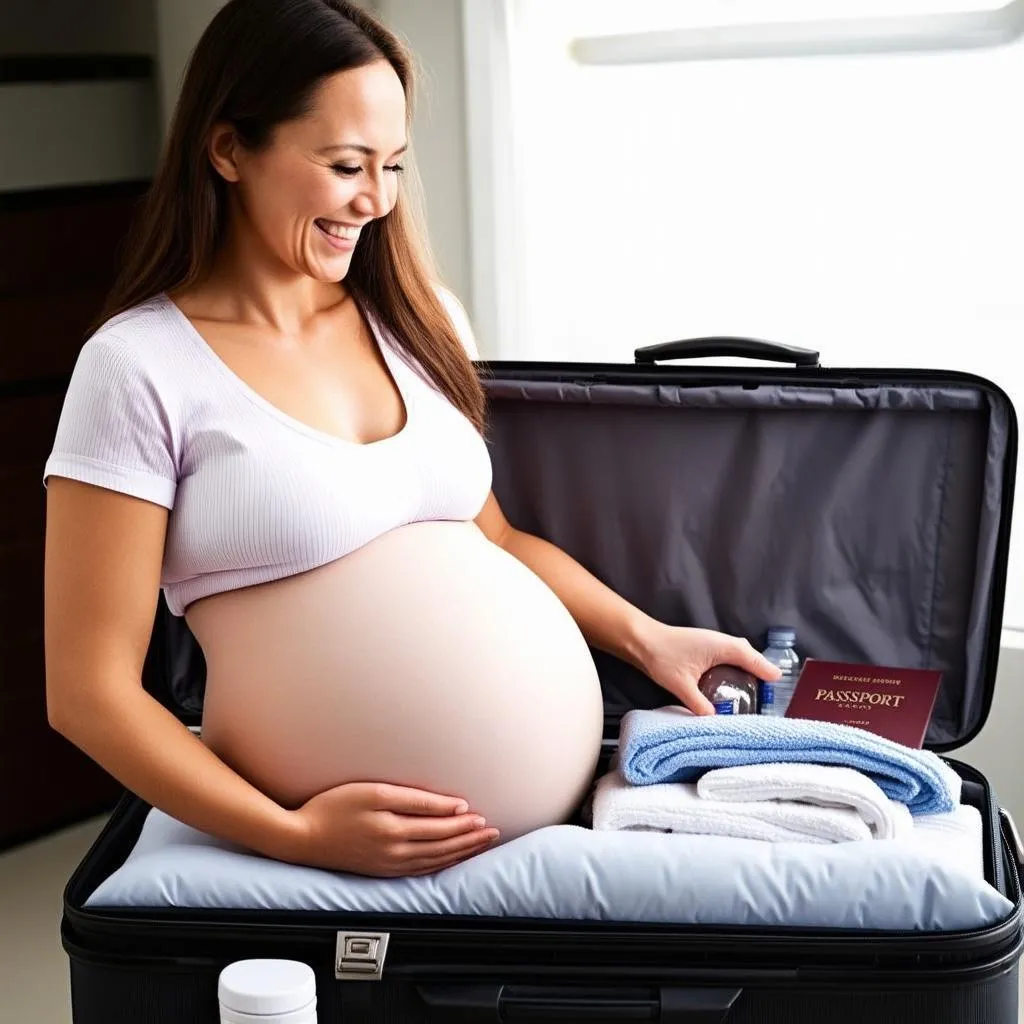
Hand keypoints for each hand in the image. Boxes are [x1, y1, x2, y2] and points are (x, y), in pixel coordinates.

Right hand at [284, 781, 499, 876]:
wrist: (300, 838)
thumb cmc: (333, 807)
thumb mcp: (374, 792)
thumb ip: (416, 800)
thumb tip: (452, 806)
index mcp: (396, 831)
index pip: (442, 828)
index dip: (465, 823)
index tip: (483, 816)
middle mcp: (396, 853)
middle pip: (444, 847)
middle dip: (471, 840)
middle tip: (492, 833)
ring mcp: (388, 865)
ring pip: (435, 862)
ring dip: (461, 853)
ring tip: (479, 846)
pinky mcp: (380, 871)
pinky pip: (420, 871)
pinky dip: (441, 865)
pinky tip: (449, 860)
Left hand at [635, 623, 782, 715]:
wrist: (641, 639)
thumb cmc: (661, 656)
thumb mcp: (681, 684)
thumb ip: (699, 704)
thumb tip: (714, 721)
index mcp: (723, 647)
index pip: (754, 660)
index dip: (767, 674)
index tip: (778, 687)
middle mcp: (723, 641)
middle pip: (751, 657)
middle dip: (761, 673)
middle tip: (768, 697)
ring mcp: (715, 642)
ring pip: (741, 655)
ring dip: (750, 670)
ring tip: (755, 692)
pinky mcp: (707, 647)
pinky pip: (731, 656)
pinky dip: (738, 667)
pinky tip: (734, 682)